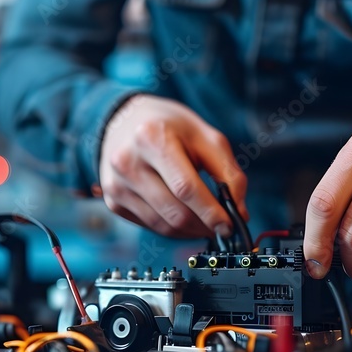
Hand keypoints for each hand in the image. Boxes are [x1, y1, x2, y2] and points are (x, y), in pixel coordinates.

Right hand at [99, 94, 247, 237]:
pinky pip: (150, 226)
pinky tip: (183, 217)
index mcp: (151, 138)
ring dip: (190, 231)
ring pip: (162, 225)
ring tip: (205, 223)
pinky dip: (172, 228)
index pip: (185, 187)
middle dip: (204, 225)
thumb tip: (239, 212)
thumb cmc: (169, 126)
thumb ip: (227, 172)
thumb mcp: (204, 136)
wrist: (124, 121)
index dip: (210, 211)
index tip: (229, 225)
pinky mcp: (112, 201)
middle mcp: (127, 162)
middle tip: (222, 227)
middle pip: (174, 211)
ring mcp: (116, 184)